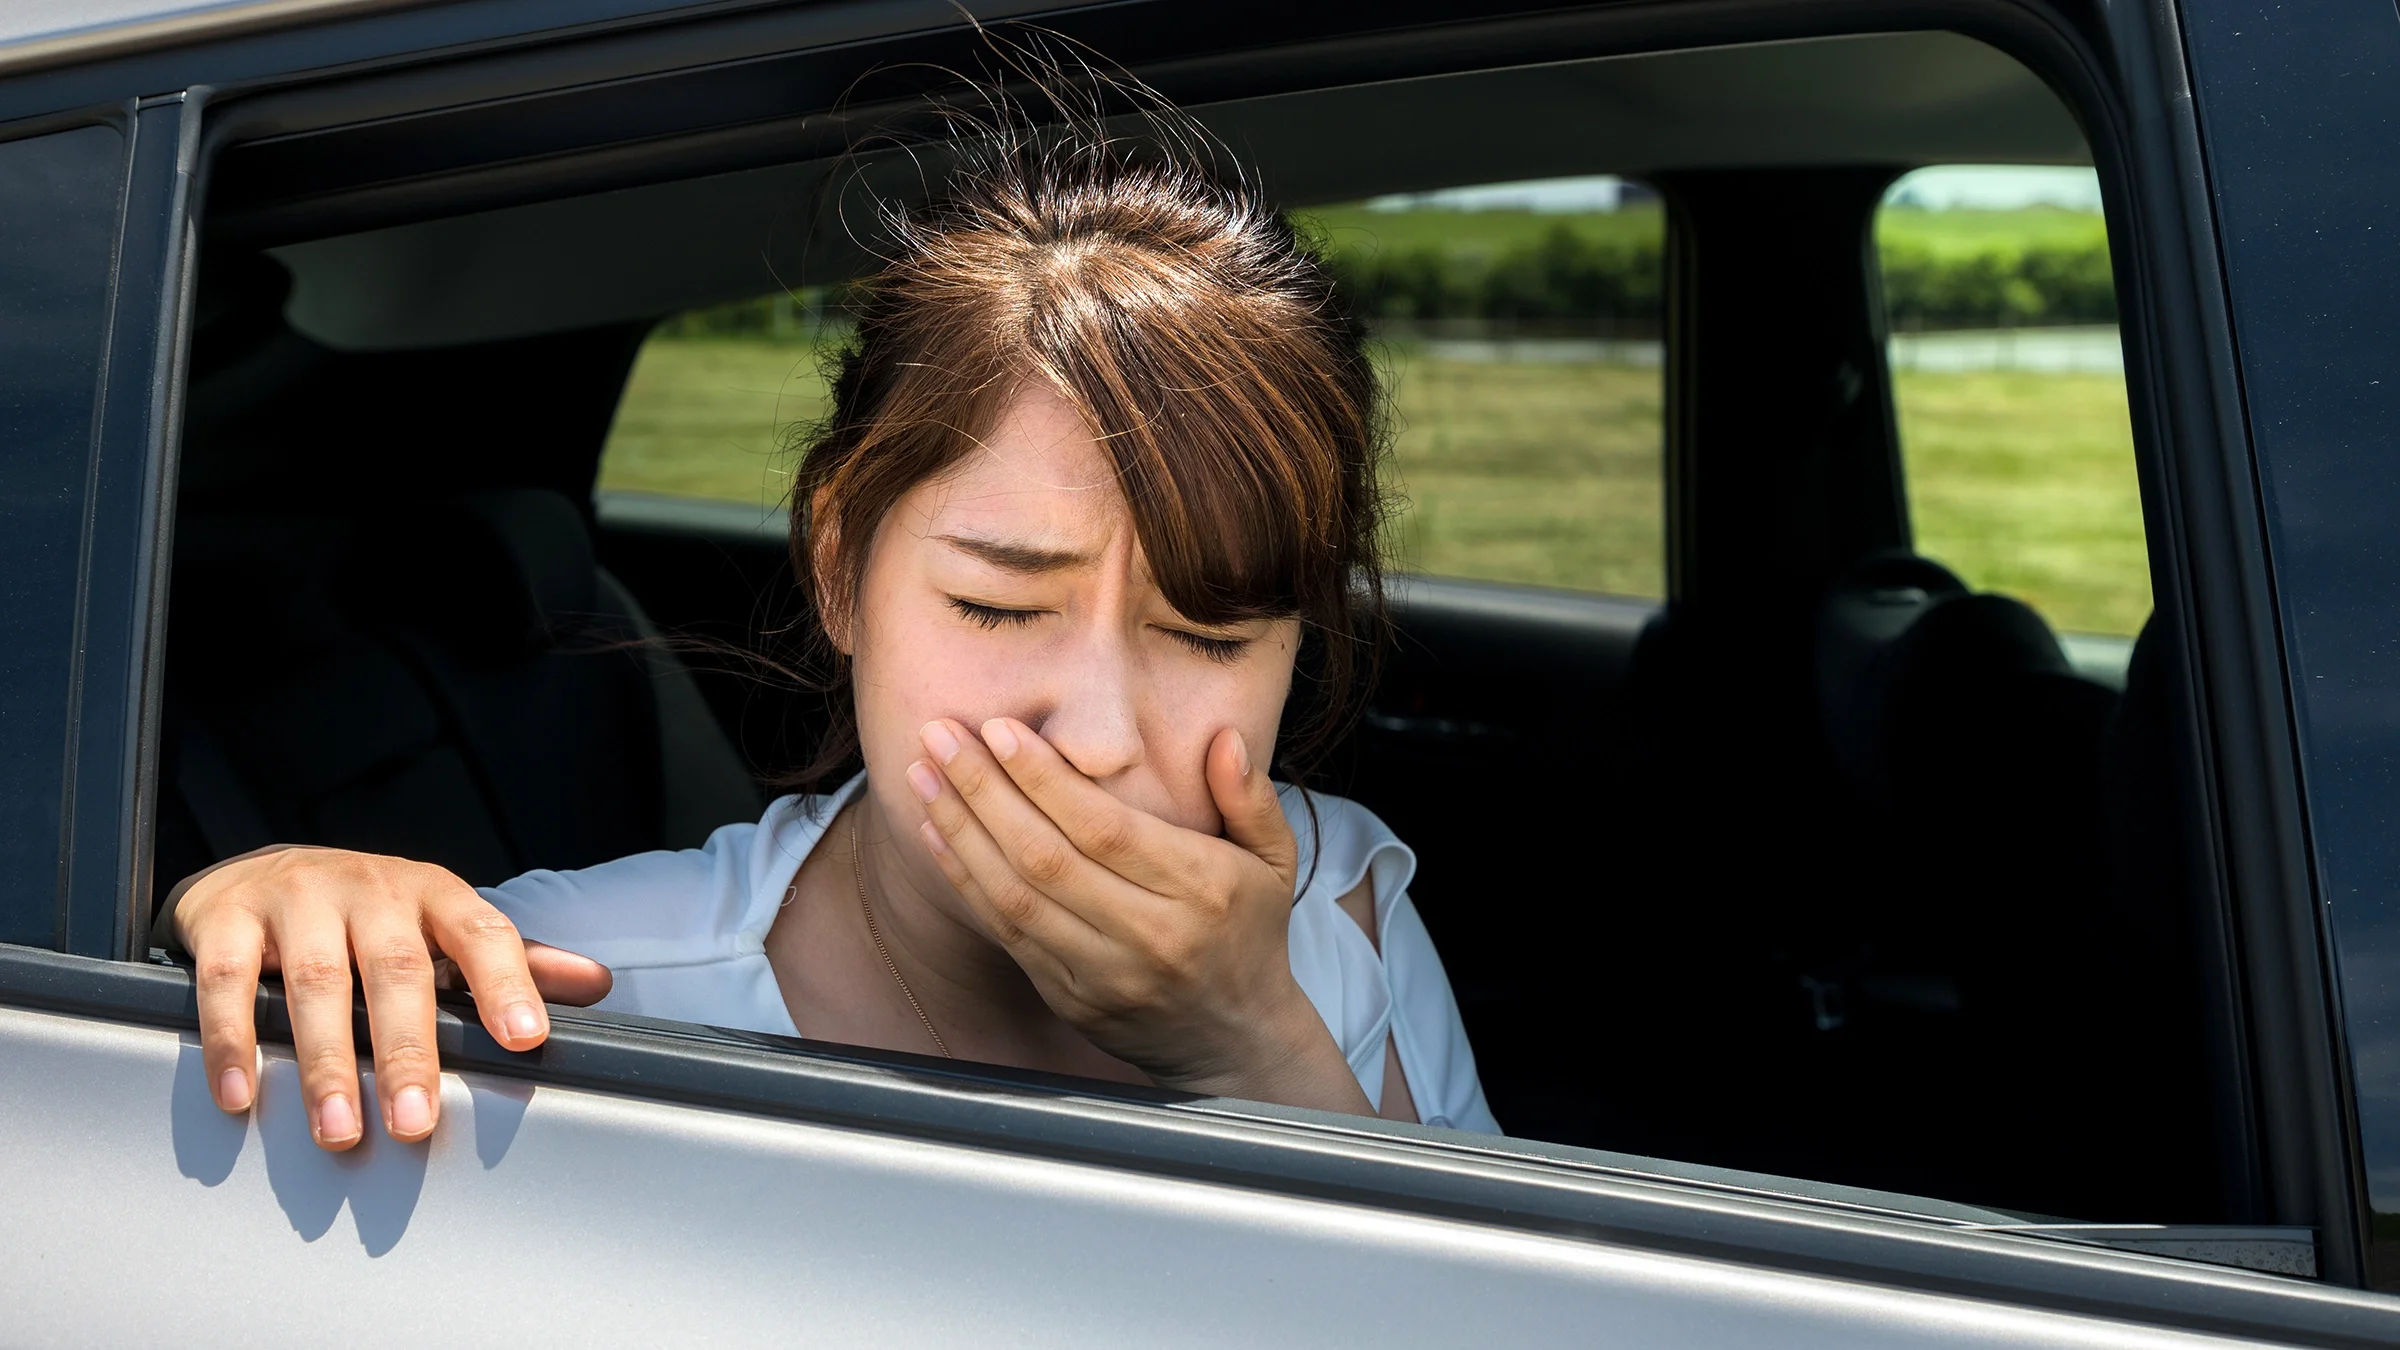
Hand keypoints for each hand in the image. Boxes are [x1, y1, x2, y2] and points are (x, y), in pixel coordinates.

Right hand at [172, 846, 611, 1150]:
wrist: (262, 872)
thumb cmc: (370, 916)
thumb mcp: (442, 929)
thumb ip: (513, 962)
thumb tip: (597, 985)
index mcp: (435, 894)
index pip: (482, 933)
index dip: (507, 983)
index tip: (526, 1040)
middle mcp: (372, 890)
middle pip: (397, 970)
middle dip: (408, 1051)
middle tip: (416, 1123)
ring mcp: (299, 898)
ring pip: (315, 982)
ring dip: (327, 1063)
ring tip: (340, 1130)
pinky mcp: (229, 916)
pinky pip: (228, 982)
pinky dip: (234, 1041)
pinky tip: (244, 1095)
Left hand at [910, 718, 1370, 1114]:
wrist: (1234, 1038)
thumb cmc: (1249, 932)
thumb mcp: (1273, 861)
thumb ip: (1250, 798)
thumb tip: (1225, 738)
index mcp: (1199, 890)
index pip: (1106, 828)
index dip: (1045, 779)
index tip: (1000, 730)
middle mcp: (1149, 935)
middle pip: (1047, 857)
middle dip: (984, 791)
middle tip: (940, 736)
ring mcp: (1104, 974)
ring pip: (1016, 896)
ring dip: (961, 831)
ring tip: (922, 775)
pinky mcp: (1069, 998)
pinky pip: (1006, 933)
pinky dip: (965, 879)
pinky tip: (936, 833)